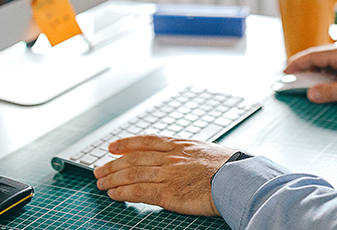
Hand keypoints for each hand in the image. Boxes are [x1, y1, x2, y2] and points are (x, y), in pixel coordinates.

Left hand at [93, 135, 235, 216]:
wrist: (238, 178)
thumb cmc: (231, 167)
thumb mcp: (208, 151)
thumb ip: (190, 154)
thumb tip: (185, 158)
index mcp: (180, 144)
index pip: (146, 141)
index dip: (127, 144)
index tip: (112, 147)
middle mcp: (170, 157)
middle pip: (133, 159)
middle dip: (113, 164)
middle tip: (98, 170)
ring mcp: (168, 174)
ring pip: (132, 174)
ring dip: (113, 179)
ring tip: (100, 184)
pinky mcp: (168, 193)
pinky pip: (139, 192)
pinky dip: (123, 193)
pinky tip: (113, 195)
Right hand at [285, 45, 336, 103]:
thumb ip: (332, 92)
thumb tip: (310, 94)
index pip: (313, 55)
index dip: (297, 63)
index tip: (285, 72)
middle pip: (318, 56)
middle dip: (303, 66)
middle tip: (291, 77)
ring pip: (327, 61)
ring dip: (315, 70)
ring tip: (307, 81)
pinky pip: (336, 65)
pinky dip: (326, 72)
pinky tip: (327, 81)